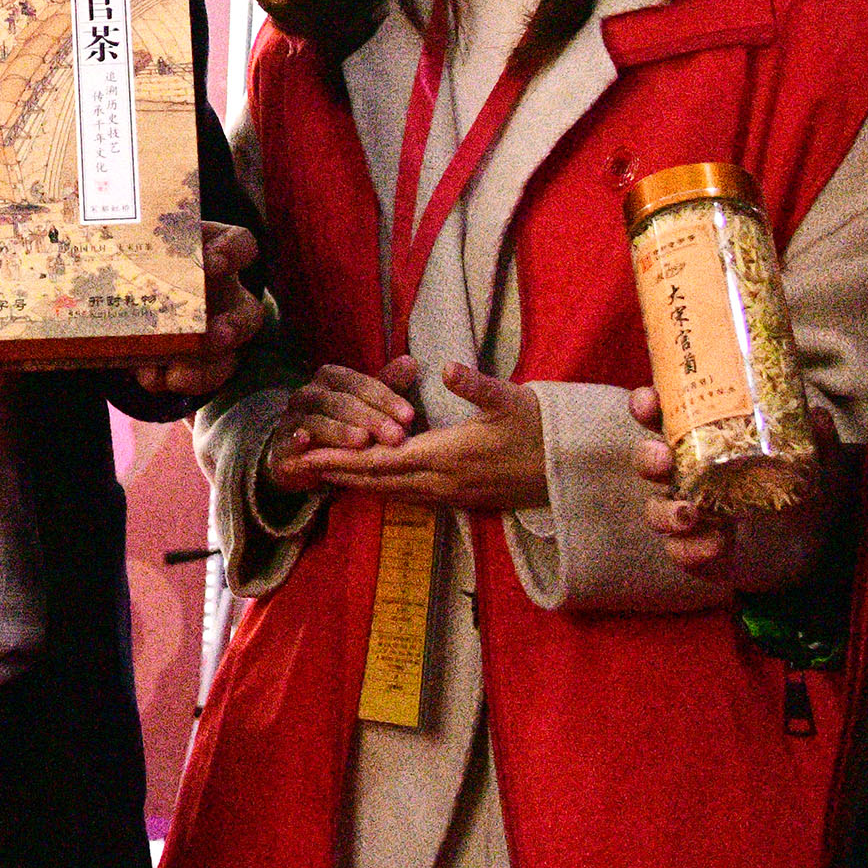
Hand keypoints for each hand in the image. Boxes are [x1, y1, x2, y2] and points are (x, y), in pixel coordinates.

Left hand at [131, 222, 269, 402]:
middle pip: (249, 311)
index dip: (232, 253)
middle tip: (214, 335)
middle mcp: (225, 292)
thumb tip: (80, 239)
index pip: (241, 245)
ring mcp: (219, 329)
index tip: (210, 262)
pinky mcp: (206, 359)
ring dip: (206, 367)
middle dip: (233, 327)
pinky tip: (152, 379)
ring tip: (175, 376)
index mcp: (212, 253)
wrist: (127, 286)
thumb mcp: (135, 243)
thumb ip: (121, 244)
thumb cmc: (137, 255)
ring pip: (232, 353)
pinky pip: (206, 377)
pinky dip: (179, 381)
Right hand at [262, 359, 419, 493]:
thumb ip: (386, 386)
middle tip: (396, 436)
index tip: (409, 416)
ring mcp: (292, 417)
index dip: (385, 398)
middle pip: (340, 401)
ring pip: (317, 420)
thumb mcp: (366, 406)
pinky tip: (308, 442)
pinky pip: (289, 440)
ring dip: (340, 431)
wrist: (300, 454)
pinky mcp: (281, 444)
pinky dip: (297, 440)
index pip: (360, 383)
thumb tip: (411, 362)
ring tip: (363, 442)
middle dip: (370, 418)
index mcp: (331, 379)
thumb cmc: (340, 425)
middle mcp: (309, 393)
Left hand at [287, 360, 548, 512]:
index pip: (378, 460)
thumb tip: (445, 367)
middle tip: (294, 464)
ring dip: (354, 482)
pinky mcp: (460, 500)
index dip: (339, 457)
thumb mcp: (511, 400)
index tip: (305, 452)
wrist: (573, 469)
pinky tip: (368, 482)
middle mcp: (441, 482)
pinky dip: (380, 488)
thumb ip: (476, 385)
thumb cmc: (542, 427)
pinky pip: (408, 496)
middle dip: (334, 472)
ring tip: (321, 473)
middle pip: (375, 481)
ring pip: (390, 492)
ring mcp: (451, 495)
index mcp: (446, 455)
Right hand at [630, 390, 843, 589]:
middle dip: (647, 457)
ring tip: (691, 513)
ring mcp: (688, 515)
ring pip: (655, 510)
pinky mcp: (695, 552)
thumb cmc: (800, 491)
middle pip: (647, 460)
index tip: (649, 402)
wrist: (810, 549)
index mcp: (704, 442)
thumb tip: (818, 416)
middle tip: (664, 458)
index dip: (647, 406)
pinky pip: (679, 551)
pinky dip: (692, 548)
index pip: (663, 417)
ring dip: (665, 510)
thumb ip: (817, 441)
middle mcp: (687, 476)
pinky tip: (717, 543)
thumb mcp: (815, 463)